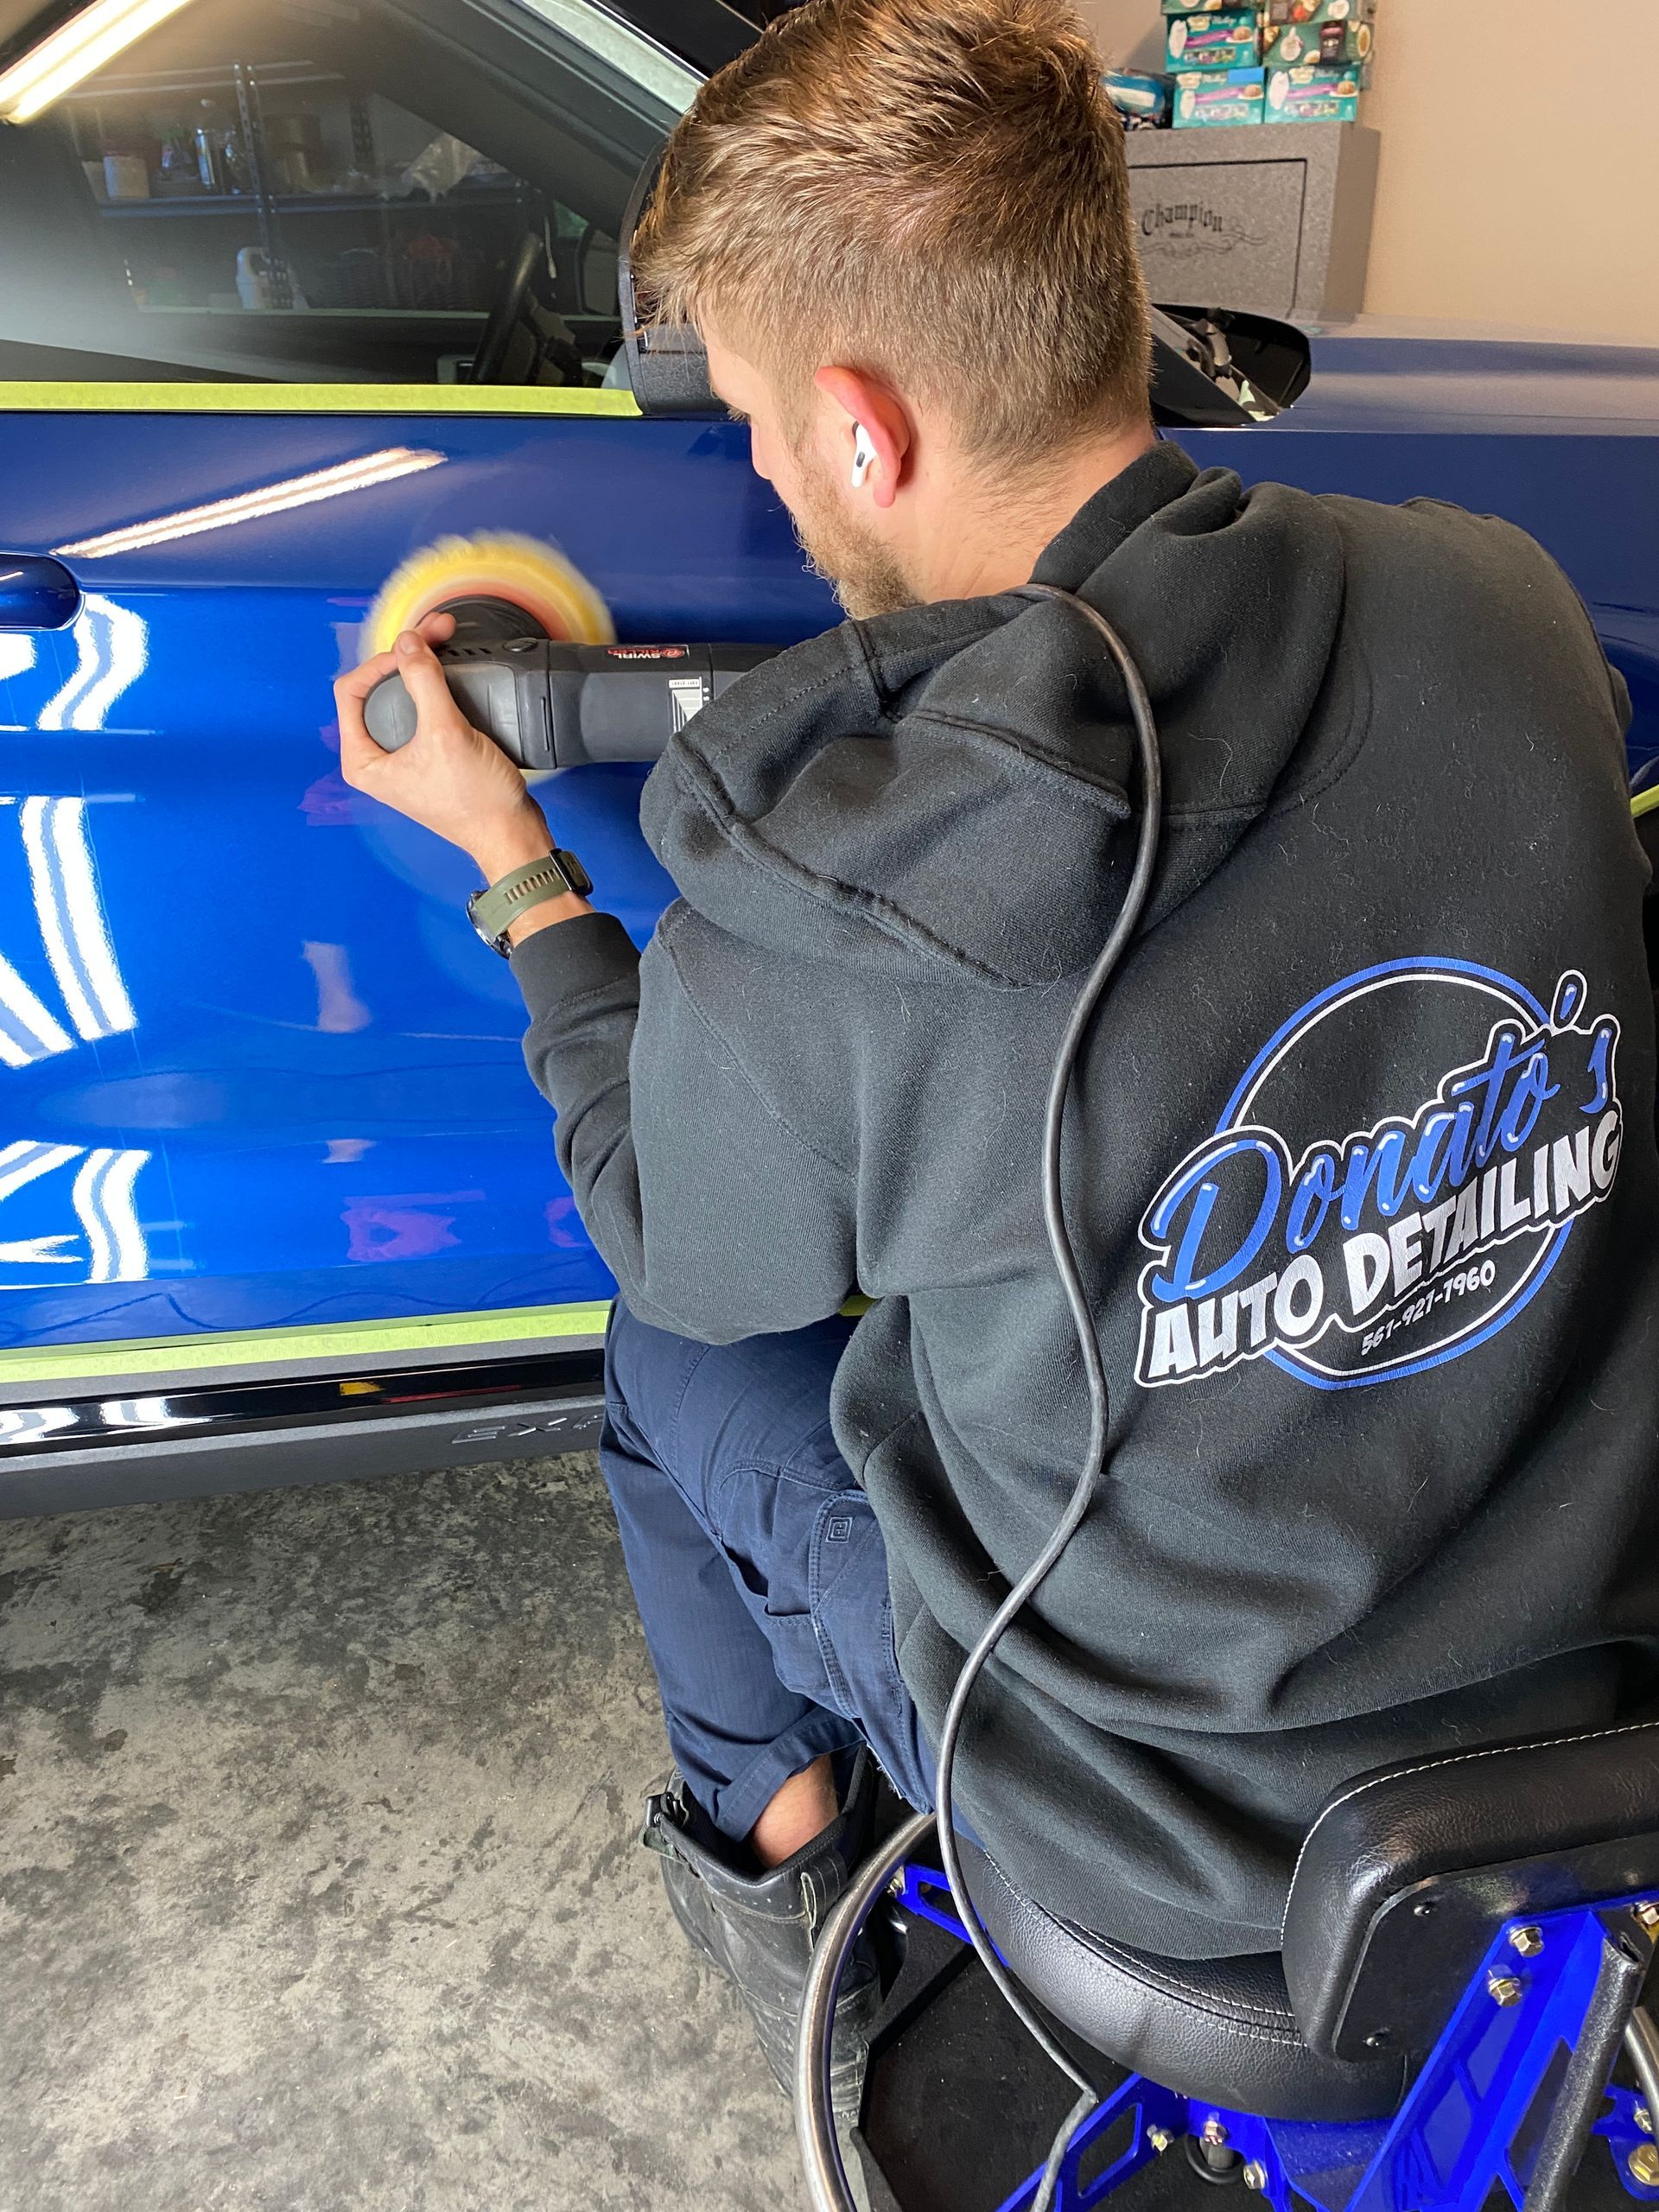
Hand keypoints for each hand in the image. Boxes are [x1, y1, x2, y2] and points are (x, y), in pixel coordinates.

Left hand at [334, 612, 553, 880]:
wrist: (510, 832)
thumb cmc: (476, 801)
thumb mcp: (445, 734)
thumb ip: (423, 681)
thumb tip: (408, 641)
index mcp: (362, 760)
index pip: (351, 689)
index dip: (381, 661)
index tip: (415, 649)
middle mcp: (375, 757)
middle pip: (376, 686)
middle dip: (406, 655)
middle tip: (437, 631)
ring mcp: (401, 754)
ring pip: (400, 693)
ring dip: (422, 663)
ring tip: (445, 639)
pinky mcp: (428, 751)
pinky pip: (422, 706)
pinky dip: (435, 682)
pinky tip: (452, 668)